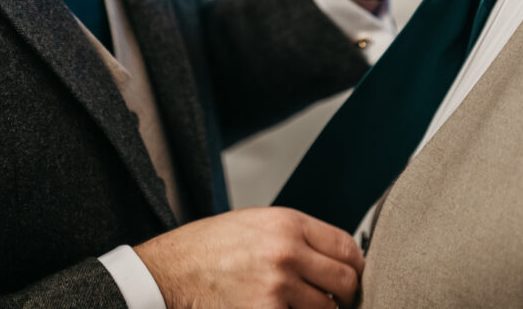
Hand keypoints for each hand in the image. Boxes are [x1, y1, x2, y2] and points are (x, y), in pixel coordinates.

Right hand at [135, 206, 363, 308]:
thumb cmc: (205, 249)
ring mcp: (277, 288)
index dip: (355, 266)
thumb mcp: (254, 223)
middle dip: (343, 295)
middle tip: (333, 300)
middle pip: (345, 281)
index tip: (352, 276)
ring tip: (296, 306)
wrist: (167, 274)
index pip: (347, 247)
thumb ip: (295, 236)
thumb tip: (331, 256)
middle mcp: (286, 254)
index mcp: (286, 224)